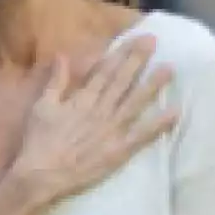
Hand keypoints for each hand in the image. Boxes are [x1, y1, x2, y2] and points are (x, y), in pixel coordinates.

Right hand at [6, 35, 177, 210]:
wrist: (41, 176)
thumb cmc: (39, 142)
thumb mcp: (42, 107)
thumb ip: (55, 81)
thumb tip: (62, 55)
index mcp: (82, 99)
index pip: (105, 71)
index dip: (121, 53)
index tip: (135, 39)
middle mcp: (101, 110)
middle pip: (123, 81)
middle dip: (139, 60)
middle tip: (154, 41)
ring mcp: (112, 129)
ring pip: (136, 102)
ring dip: (153, 85)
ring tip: (169, 69)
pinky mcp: (119, 150)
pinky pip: (142, 135)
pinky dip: (159, 124)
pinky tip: (175, 113)